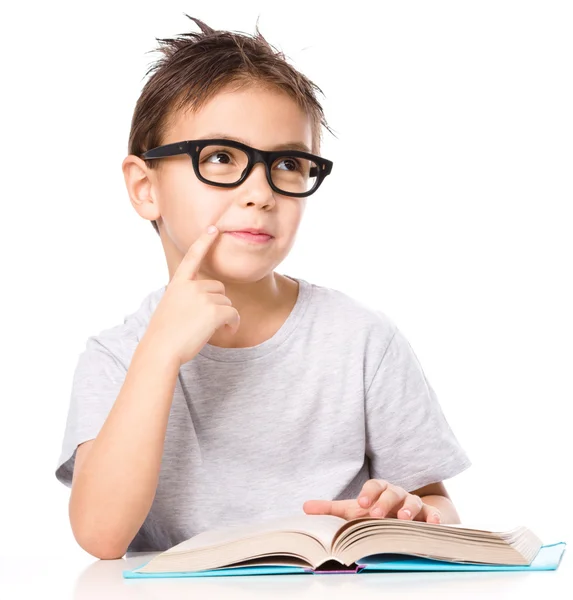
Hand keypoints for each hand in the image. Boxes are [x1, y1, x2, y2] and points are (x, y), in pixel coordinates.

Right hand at [145, 226, 240, 365]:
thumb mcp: (170, 308)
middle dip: (218, 303)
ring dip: (224, 316)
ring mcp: (202, 297)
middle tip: (206, 321)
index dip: (204, 241)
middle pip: (219, 288)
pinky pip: (234, 314)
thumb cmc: (165, 334)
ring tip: (210, 329)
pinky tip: (226, 331)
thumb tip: (209, 303)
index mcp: (178, 283)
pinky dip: (233, 324)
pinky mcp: (214, 311)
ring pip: (226, 302)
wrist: (161, 350)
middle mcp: (191, 286)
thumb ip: (186, 298)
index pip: (193, 257)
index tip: (213, 227)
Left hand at [303, 479, 441, 522]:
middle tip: (376, 515)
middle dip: (384, 502)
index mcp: (379, 490)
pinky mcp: (429, 515)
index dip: (367, 493)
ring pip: (412, 502)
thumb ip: (331, 510)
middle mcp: (397, 493)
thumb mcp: (354, 509)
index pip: (374, 485)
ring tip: (403, 518)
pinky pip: (433, 514)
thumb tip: (304, 508)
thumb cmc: (376, 510)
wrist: (405, 511)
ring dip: (408, 509)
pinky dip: (435, 518)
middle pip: (392, 493)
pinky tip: (434, 524)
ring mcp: (413, 503)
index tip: (360, 503)